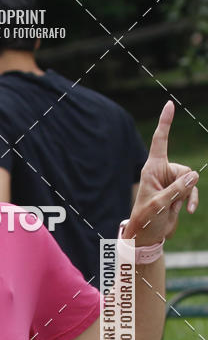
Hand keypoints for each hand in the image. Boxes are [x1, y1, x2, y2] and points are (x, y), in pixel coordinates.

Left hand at [125, 101, 198, 244]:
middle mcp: (162, 172)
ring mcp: (171, 181)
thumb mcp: (159, 205)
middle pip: (185, 170)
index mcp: (152, 168)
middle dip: (183, 188)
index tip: (169, 104)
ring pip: (190, 181)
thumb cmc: (146, 219)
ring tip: (174, 210)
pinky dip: (190, 201)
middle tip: (170, 204)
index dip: (165, 123)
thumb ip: (177, 190)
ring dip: (185, 197)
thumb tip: (194, 176)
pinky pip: (191, 191)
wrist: (148, 235)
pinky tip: (186, 212)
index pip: (160, 141)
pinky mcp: (178, 191)